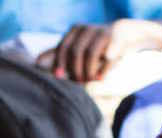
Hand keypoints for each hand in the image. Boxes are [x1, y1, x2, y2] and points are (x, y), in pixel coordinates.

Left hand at [40, 19, 161, 81]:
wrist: (124, 34)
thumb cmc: (96, 45)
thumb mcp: (77, 48)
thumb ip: (59, 55)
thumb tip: (36, 62)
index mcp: (75, 31)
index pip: (63, 47)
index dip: (60, 63)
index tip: (59, 77)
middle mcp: (87, 29)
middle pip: (76, 51)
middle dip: (76, 70)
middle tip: (79, 82)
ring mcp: (102, 33)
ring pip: (90, 54)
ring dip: (89, 71)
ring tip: (90, 81)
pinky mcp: (116, 39)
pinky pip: (108, 56)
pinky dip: (103, 69)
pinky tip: (101, 78)